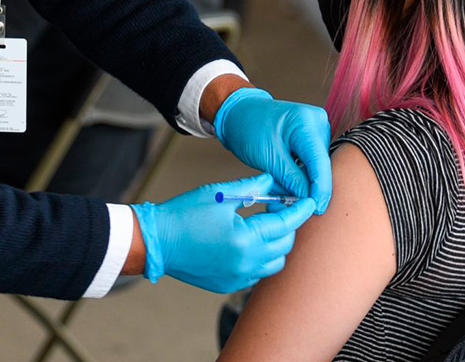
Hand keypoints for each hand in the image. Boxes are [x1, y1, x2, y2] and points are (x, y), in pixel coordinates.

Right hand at [131, 173, 315, 291]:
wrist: (156, 242)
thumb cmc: (184, 214)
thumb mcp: (220, 194)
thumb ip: (252, 187)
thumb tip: (274, 180)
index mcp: (245, 239)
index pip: (285, 224)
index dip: (300, 210)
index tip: (309, 200)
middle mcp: (245, 263)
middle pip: (284, 244)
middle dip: (288, 224)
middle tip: (277, 206)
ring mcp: (237, 277)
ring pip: (274, 263)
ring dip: (276, 243)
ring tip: (263, 224)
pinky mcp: (228, 284)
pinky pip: (257, 273)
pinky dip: (261, 257)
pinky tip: (249, 241)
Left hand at [214, 88, 332, 212]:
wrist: (241, 113)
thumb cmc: (249, 129)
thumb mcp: (268, 158)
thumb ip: (291, 179)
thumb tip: (308, 199)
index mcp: (306, 122)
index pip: (319, 162)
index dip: (320, 189)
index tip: (318, 209)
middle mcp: (318, 123)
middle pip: (320, 165)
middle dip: (307, 187)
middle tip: (287, 203)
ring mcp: (318, 128)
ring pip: (316, 166)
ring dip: (301, 182)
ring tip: (279, 189)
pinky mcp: (314, 136)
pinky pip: (312, 161)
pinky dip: (299, 174)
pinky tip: (284, 179)